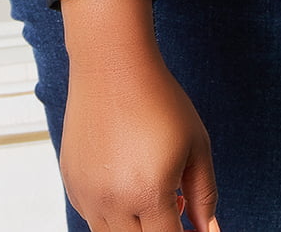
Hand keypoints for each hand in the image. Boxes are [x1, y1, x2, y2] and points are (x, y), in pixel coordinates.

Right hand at [60, 45, 219, 231]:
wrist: (112, 65)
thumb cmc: (159, 99)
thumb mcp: (196, 144)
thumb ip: (205, 194)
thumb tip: (209, 230)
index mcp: (148, 193)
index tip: (192, 224)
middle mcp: (112, 200)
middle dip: (161, 229)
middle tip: (176, 203)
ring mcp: (86, 193)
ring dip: (134, 224)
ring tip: (149, 188)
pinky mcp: (71, 182)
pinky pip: (92, 215)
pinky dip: (112, 210)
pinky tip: (126, 177)